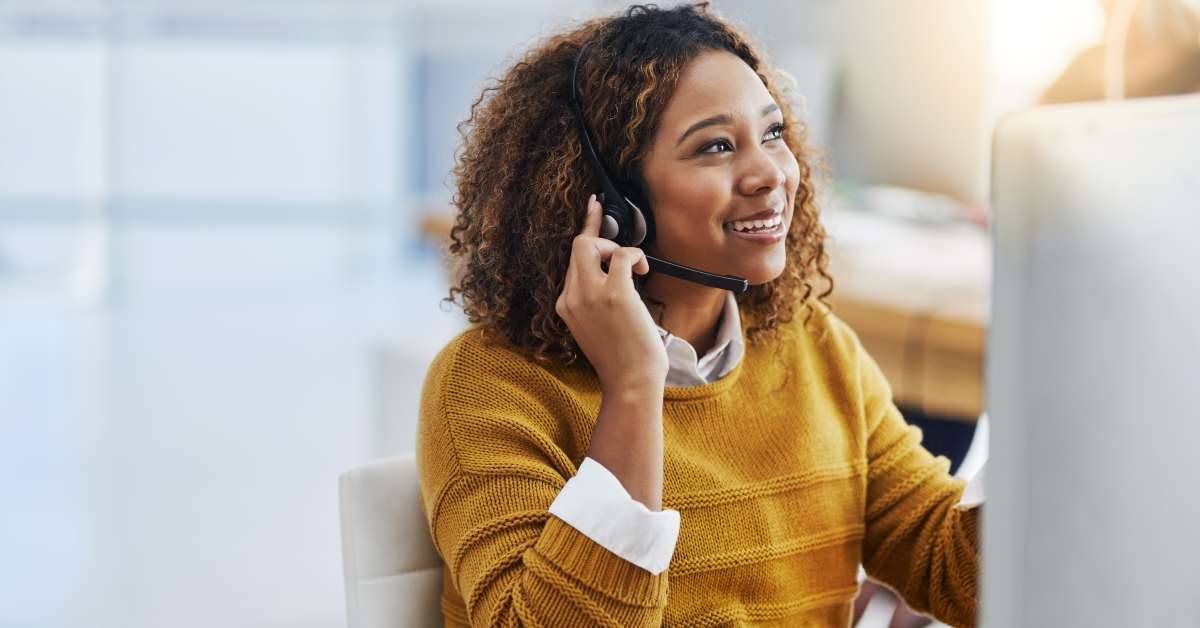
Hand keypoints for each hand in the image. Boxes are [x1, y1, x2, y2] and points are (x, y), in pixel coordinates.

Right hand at [556, 194, 667, 390]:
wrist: (630, 383)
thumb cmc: (621, 358)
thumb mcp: (595, 326)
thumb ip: (593, 299)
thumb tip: (613, 270)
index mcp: (565, 305)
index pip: (571, 260)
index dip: (585, 231)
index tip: (593, 208)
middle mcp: (572, 297)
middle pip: (577, 246)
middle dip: (600, 236)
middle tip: (620, 248)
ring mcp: (590, 294)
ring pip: (591, 244)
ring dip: (616, 247)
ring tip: (634, 268)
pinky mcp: (614, 294)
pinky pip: (621, 255)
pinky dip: (634, 255)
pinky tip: (643, 270)